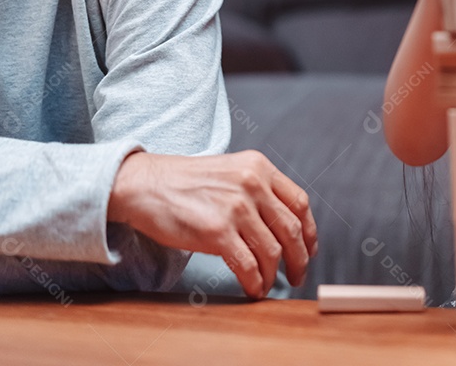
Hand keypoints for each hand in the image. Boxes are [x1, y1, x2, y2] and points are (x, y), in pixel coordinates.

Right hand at [108, 150, 317, 299]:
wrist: (145, 185)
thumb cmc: (185, 183)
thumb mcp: (231, 172)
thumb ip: (258, 191)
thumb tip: (283, 227)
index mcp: (260, 167)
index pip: (299, 203)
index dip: (310, 231)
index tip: (310, 249)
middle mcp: (252, 184)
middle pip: (292, 229)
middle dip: (300, 259)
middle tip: (297, 275)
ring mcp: (236, 207)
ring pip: (273, 251)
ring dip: (274, 275)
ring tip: (269, 285)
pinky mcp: (217, 231)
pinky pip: (248, 264)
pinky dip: (256, 282)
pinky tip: (253, 288)